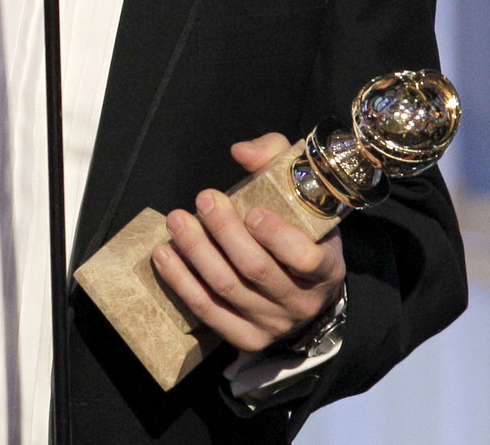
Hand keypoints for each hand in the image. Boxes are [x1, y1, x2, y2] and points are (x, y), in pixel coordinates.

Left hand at [151, 133, 346, 353]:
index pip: (305, 258)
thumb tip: (241, 151)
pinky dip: (181, 282)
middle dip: (224, 232)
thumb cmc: (299, 231)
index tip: (251, 212)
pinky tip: (163, 255)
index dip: (277, 236)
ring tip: (176, 221)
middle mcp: (301, 300)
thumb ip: (277, 160)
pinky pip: (208, 311)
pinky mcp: (245, 337)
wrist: (305, 289)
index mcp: (325, 267)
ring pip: (227, 288)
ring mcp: (273, 323)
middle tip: (203, 200)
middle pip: (256, 269)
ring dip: (195, 252)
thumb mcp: (302, 194)